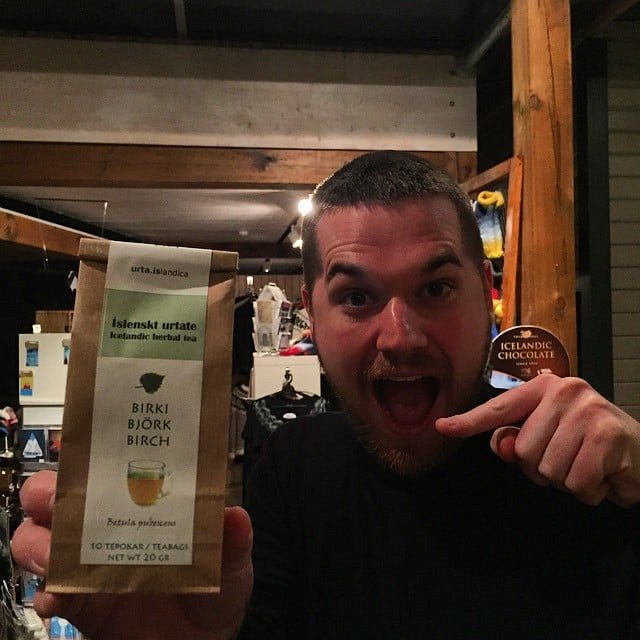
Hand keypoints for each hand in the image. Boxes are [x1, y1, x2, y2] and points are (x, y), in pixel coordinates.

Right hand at [11, 470, 252, 639]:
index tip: (85, 447)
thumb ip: (234, 540)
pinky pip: (53, 596)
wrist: (204, 639)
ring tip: (52, 551)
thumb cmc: (215, 587)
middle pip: (62, 500)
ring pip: (44, 543)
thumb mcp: (232, 559)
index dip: (91, 454)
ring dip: (40, 542)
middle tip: (54, 496)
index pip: (110, 469)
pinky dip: (48, 594)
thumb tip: (234, 516)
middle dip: (49, 491)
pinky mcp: (83, 605)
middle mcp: (110, 528)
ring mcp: (92, 566)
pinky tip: (56, 595)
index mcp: (143, 505)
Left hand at [436, 374, 639, 507]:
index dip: (470, 421)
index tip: (443, 427)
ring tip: (587, 465)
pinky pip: (576, 483)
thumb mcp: (551, 437)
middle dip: (543, 468)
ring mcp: (587, 411)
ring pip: (548, 469)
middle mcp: (564, 392)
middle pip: (523, 451)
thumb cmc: (591, 444)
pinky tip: (604, 476)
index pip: (500, 408)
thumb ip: (520, 439)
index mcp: (544, 389)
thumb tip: (504, 445)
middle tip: (570, 459)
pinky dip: (589, 491)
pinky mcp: (607, 436)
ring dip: (567, 481)